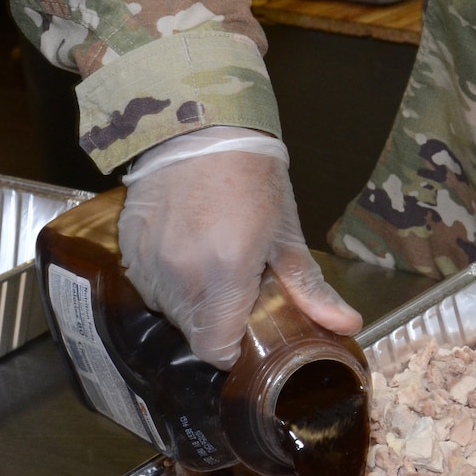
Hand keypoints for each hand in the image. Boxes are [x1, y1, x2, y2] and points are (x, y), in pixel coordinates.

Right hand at [117, 126, 361, 367]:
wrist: (201, 127)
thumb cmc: (252, 177)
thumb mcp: (286, 233)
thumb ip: (309, 287)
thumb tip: (348, 322)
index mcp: (224, 275)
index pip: (215, 348)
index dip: (233, 349)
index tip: (247, 331)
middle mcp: (179, 275)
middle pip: (192, 331)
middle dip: (216, 321)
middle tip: (237, 290)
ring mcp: (148, 261)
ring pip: (167, 309)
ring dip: (190, 300)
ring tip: (212, 263)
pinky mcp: (127, 247)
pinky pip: (146, 282)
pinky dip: (167, 278)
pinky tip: (187, 248)